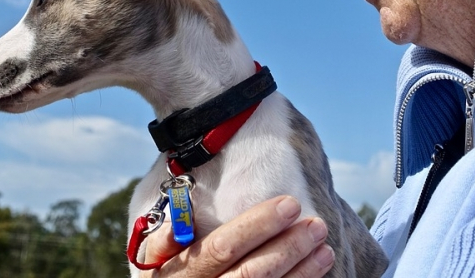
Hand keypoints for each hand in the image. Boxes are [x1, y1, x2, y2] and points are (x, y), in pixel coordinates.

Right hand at [140, 195, 333, 276]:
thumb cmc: (162, 277)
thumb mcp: (151, 262)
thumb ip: (160, 243)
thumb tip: (177, 224)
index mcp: (180, 274)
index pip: (223, 247)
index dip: (257, 226)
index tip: (289, 204)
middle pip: (252, 274)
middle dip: (288, 248)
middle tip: (316, 225)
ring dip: (300, 271)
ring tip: (324, 248)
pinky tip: (315, 273)